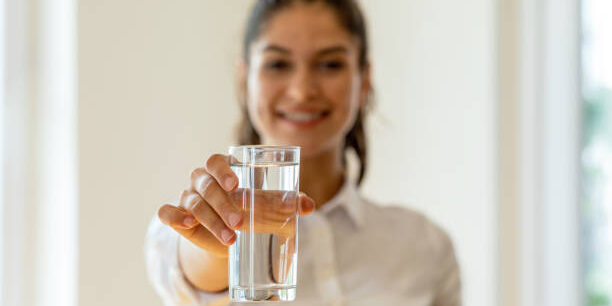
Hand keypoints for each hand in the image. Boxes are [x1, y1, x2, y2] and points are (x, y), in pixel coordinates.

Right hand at [157, 154, 314, 256]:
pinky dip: (174, 216)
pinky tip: (186, 224)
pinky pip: (167, 212)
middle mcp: (202, 181)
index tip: (236, 183)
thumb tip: (308, 205)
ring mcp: (187, 197)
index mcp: (223, 170)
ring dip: (210, 220)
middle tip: (240, 221)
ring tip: (230, 238)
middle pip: (205, 183)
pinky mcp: (176, 216)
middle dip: (222, 202)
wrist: (228, 237)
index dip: (223, 169)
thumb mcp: (265, 207)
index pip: (217, 161)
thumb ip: (285, 203)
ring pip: (193, 202)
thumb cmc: (248, 212)